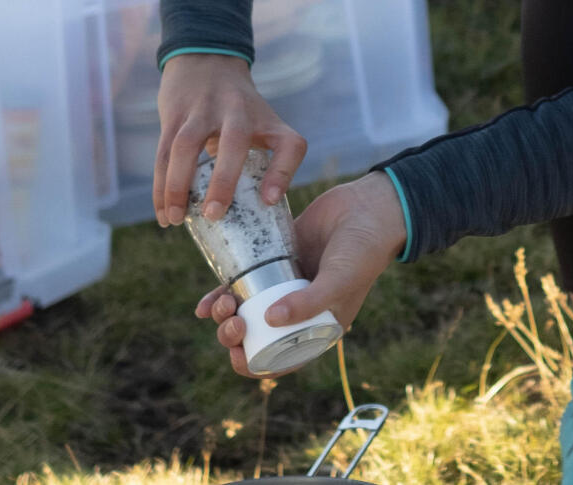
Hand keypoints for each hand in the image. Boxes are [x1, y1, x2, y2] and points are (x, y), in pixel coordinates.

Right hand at [153, 53, 307, 225]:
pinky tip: (163, 213)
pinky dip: (161, 185)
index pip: (289, 144)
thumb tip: (260, 209)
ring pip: (186, 146)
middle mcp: (237, 110)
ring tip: (178, 219)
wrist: (208, 61)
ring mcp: (202, 109)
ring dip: (178, 185)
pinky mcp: (174, 114)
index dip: (283, 172)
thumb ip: (268, 160)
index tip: (270, 200)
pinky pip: (163, 152)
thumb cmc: (242, 110)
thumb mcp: (265, 125)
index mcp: (267, 119)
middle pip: (234, 140)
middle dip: (224, 179)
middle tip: (214, 214)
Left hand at [195, 171, 406, 376]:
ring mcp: (283, 286)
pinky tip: (205, 303)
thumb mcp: (340, 280)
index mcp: (317, 326)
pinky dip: (220, 294)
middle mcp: (297, 310)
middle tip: (231, 322)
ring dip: (225, 316)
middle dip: (235, 336)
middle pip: (257, 336)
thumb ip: (309, 302)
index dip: (254, 364)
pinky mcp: (273, 261)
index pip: (281, 359)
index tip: (236, 355)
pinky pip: (242, 283)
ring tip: (221, 304)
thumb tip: (268, 320)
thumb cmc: (362, 250)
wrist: (367, 206)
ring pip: (245, 311)